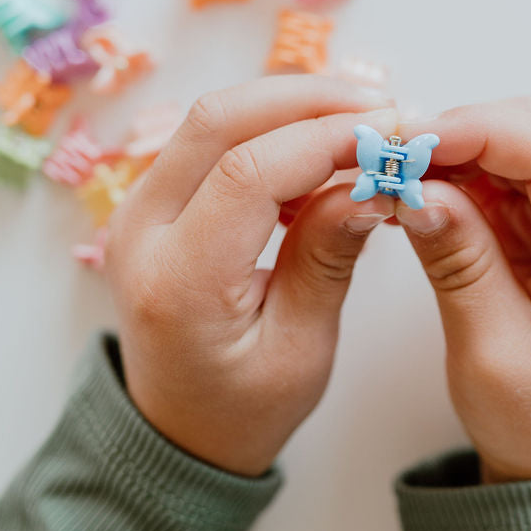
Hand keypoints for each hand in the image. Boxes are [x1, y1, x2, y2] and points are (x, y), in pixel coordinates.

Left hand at [104, 77, 396, 475]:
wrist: (176, 431)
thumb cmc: (241, 408)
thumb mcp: (301, 349)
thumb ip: (328, 259)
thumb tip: (371, 185)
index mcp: (179, 282)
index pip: (248, 173)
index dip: (325, 138)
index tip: (392, 133)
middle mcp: (140, 234)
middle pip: (218, 121)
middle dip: (307, 99)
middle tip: (382, 108)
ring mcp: (137, 210)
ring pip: (212, 119)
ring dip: (289, 105)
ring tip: (361, 124)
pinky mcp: (152, 201)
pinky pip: (209, 140)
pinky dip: (269, 128)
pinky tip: (320, 149)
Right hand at [395, 98, 530, 481]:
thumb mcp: (490, 350)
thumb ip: (459, 262)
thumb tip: (418, 187)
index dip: (477, 130)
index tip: (407, 140)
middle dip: (461, 133)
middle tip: (388, 156)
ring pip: (516, 149)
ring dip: (454, 154)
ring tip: (393, 176)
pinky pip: (504, 181)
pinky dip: (458, 178)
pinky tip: (416, 194)